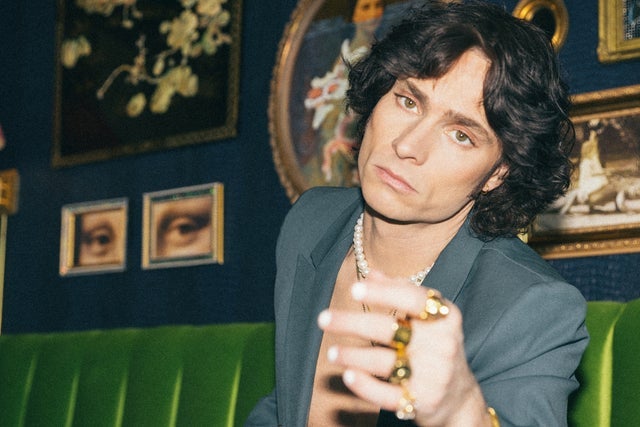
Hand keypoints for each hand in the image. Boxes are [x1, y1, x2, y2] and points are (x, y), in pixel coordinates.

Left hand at [317, 270, 491, 425]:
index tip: (354, 289)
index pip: (413, 299)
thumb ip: (400, 292)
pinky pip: (388, 394)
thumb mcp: (427, 317)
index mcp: (444, 317)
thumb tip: (371, 273)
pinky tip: (347, 375)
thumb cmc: (435, 345)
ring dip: (353, 356)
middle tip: (323, 318)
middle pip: (391, 330)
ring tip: (331, 352)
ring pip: (385, 363)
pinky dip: (365, 385)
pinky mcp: (422, 402)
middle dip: (353, 324)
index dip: (383, 293)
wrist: (458, 396)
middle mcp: (442, 345)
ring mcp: (433, 375)